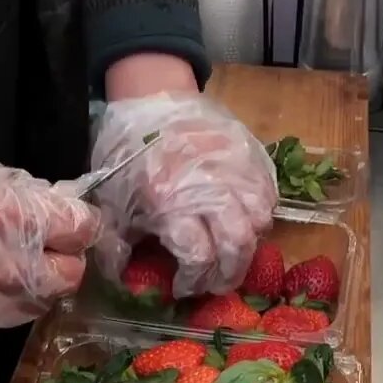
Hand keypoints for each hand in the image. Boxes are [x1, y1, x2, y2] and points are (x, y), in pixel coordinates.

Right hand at [0, 126, 100, 354]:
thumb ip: (17, 190)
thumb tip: (56, 204)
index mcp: (3, 215)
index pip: (80, 229)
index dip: (81, 224)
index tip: (73, 224)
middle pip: (68, 277)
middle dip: (64, 261)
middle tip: (46, 249)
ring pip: (33, 307)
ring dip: (30, 287)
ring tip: (2, 266)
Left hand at [90, 93, 276, 296]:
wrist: (152, 97)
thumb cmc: (128, 151)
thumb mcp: (113, 199)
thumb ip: (119, 244)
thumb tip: (124, 280)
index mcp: (171, 203)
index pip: (199, 257)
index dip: (194, 280)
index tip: (185, 286)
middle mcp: (210, 189)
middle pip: (237, 246)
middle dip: (229, 274)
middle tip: (217, 284)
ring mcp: (237, 170)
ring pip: (260, 222)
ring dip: (247, 245)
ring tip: (231, 252)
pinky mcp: (252, 155)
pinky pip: (269, 195)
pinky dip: (261, 215)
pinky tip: (243, 220)